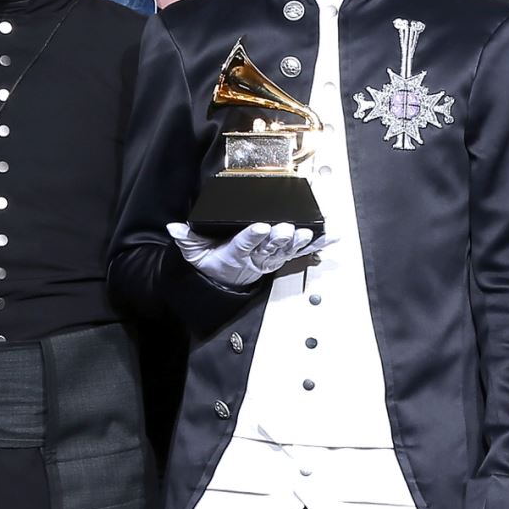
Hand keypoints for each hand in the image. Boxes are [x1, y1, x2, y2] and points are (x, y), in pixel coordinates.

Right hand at [166, 221, 328, 289]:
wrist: (223, 280)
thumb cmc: (210, 261)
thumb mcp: (194, 252)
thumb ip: (187, 239)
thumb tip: (175, 228)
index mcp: (234, 253)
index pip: (243, 244)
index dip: (253, 237)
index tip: (261, 227)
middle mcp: (255, 257)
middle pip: (269, 246)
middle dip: (280, 237)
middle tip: (287, 228)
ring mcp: (270, 257)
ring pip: (286, 249)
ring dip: (299, 241)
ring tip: (309, 232)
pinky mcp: (281, 256)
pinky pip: (302, 250)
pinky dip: (319, 242)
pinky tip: (333, 235)